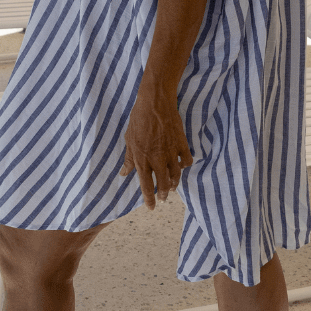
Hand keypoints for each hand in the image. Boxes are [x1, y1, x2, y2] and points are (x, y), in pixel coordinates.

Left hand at [120, 90, 192, 209]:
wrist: (155, 103)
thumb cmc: (138, 119)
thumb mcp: (129, 139)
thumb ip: (129, 159)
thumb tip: (123, 173)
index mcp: (142, 159)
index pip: (146, 186)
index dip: (149, 199)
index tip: (151, 207)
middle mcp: (157, 159)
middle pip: (162, 185)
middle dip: (163, 195)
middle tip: (163, 198)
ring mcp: (171, 152)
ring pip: (176, 176)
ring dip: (173, 183)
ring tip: (171, 187)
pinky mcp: (181, 143)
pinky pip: (186, 161)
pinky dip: (184, 166)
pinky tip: (181, 166)